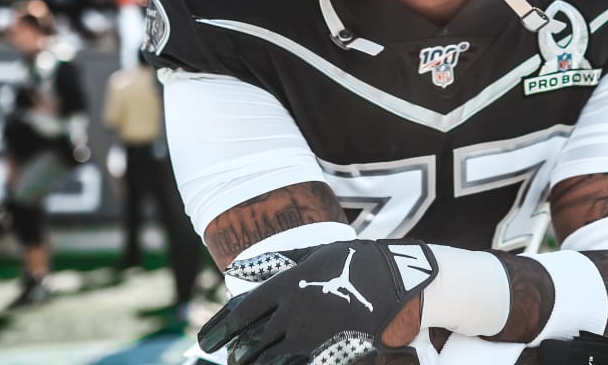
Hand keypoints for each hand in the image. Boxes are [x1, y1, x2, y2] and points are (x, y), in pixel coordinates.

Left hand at [199, 239, 437, 364]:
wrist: (401, 281)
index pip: (243, 311)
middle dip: (237, 355)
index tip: (206, 342)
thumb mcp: (315, 253)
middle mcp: (294, 310)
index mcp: (288, 284)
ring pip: (270, 359)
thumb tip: (238, 267)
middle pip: (252, 341)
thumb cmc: (356, 262)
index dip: (221, 329)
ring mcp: (312, 334)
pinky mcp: (330, 352)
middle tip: (231, 360)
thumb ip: (275, 263)